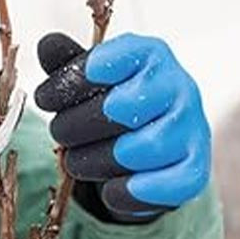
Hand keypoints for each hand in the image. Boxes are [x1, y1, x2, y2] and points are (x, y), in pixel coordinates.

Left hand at [34, 32, 211, 220]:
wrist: (158, 149)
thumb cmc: (118, 110)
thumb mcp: (94, 84)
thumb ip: (72, 66)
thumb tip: (47, 46)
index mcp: (151, 56)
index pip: (106, 63)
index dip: (69, 84)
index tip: (46, 99)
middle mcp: (179, 87)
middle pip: (117, 110)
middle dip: (74, 128)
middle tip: (60, 136)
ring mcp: (191, 129)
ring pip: (136, 151)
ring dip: (94, 163)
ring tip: (77, 163)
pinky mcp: (193, 170)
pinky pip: (161, 186)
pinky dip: (127, 193)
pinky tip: (109, 190)